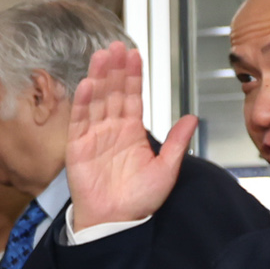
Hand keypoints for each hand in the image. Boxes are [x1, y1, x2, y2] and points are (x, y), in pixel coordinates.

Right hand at [64, 40, 197, 231]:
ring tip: (102, 56)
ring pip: (96, 100)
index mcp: (132, 133)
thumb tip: (192, 118)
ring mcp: (93, 136)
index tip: (134, 54)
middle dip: (115, 69)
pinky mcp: (77, 147)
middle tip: (116, 46)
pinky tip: (88, 84)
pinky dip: (83, 102)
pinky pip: (80, 120)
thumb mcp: (166, 169)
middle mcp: (112, 130)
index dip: (133, 76)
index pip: (132, 97)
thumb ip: (177, 142)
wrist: (116, 222)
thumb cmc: (138, 201)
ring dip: (99, 77)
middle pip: (112, 92)